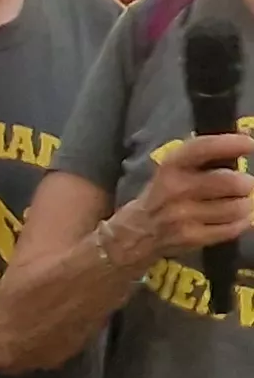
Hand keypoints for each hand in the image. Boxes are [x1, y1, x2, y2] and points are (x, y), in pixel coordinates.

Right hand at [127, 132, 253, 257]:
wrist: (134, 234)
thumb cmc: (162, 196)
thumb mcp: (173, 170)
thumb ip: (205, 156)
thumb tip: (245, 139)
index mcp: (171, 167)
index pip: (204, 148)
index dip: (231, 144)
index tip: (250, 145)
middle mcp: (175, 190)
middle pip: (230, 182)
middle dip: (246, 184)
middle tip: (244, 185)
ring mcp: (182, 216)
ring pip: (236, 207)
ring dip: (245, 204)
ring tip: (239, 202)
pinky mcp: (191, 238)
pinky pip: (231, 228)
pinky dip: (241, 222)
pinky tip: (235, 218)